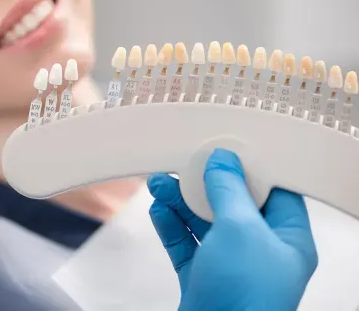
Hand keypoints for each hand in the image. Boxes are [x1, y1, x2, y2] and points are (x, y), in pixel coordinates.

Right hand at [148, 148, 317, 310]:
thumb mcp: (240, 229)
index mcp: (286, 239)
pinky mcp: (203, 277)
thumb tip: (223, 160)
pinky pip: (186, 244)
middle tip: (182, 165)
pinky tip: (159, 210)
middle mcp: (259, 251)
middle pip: (230, 205)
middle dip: (203, 184)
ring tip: (158, 183)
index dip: (249, 168)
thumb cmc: (245, 296)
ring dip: (180, 202)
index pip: (273, 192)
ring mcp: (229, 265)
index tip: (225, 150)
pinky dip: (171, 226)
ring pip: (204, 223)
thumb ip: (229, 190)